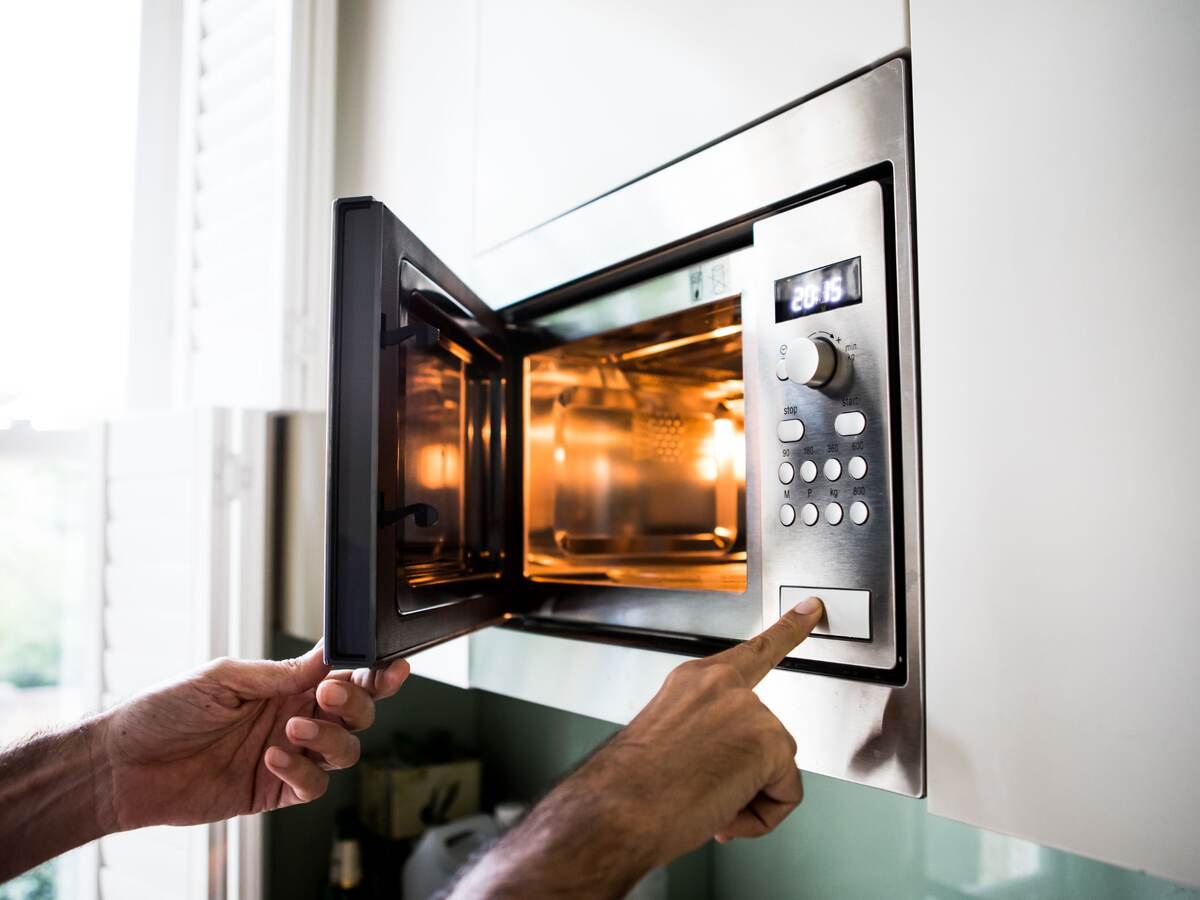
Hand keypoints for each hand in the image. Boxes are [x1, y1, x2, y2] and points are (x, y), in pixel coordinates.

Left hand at [92, 643, 409, 830]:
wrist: (123, 766)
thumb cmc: (163, 711)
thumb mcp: (223, 677)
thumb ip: (279, 672)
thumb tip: (326, 660)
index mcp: (286, 684)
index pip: (344, 675)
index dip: (374, 672)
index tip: (389, 667)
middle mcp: (293, 717)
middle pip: (356, 712)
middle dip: (357, 703)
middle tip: (329, 695)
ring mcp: (288, 755)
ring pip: (344, 750)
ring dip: (328, 738)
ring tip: (291, 731)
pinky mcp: (274, 790)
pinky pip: (313, 785)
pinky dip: (302, 771)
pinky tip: (272, 759)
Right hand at [585, 596, 823, 859]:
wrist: (618, 809)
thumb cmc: (631, 787)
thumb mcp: (667, 741)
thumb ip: (707, 734)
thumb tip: (729, 768)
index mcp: (694, 681)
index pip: (752, 651)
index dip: (788, 630)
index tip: (810, 608)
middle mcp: (722, 685)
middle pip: (767, 736)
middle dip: (745, 775)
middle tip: (701, 793)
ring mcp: (748, 708)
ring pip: (776, 768)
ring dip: (747, 798)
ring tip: (702, 802)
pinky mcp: (770, 740)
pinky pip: (787, 793)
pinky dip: (762, 816)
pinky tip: (725, 811)